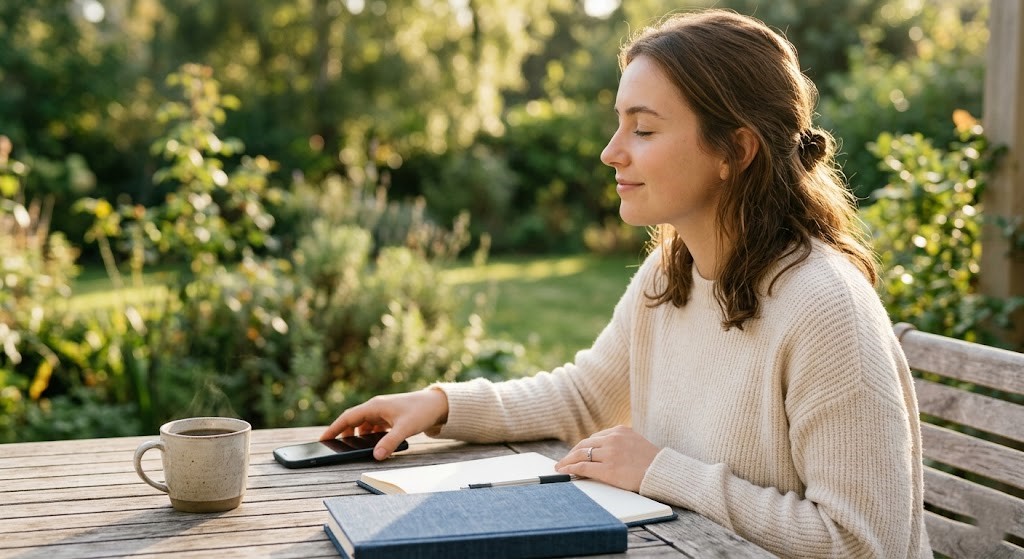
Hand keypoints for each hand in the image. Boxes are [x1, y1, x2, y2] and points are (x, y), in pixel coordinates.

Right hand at [320, 388, 448, 459]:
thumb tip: (375, 456)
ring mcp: (382, 411)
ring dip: (357, 435)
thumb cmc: (421, 412)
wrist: (438, 404)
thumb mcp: (405, 429)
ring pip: (363, 424)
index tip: (322, 439)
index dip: (334, 428)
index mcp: (375, 406)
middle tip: (334, 448)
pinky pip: (373, 426)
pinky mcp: (390, 416)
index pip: (348, 417)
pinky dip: (369, 435)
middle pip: (353, 421)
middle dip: (343, 434)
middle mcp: (376, 407)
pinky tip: (371, 445)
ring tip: (351, 448)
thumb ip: (389, 443)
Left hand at [554, 425, 659, 491]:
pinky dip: (571, 469)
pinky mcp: (608, 469)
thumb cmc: (651, 461)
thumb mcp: (635, 442)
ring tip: (560, 467)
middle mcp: (613, 439)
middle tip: (564, 460)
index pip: (594, 437)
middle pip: (584, 444)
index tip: (576, 453)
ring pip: (581, 454)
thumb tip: (603, 450)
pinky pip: (583, 467)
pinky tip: (565, 472)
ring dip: (567, 461)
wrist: (662, 472)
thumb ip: (620, 442)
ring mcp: (610, 454)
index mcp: (619, 430)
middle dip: (572, 453)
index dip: (583, 446)